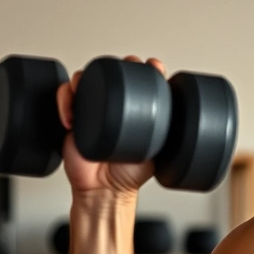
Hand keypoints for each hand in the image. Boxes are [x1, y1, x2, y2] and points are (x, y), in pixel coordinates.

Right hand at [56, 55, 164, 196]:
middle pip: (114, 73)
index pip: (142, 82)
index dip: (149, 70)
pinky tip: (72, 116)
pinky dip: (65, 99)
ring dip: (87, 76)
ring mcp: (93, 108)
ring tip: (90, 86)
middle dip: (120, 64)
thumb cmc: (129, 173)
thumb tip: (188, 126)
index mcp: (136, 111)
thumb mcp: (157, 152)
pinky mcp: (72, 115)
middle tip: (127, 66)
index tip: (155, 67)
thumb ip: (168, 136)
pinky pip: (65, 96)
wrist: (104, 189)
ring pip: (86, 78)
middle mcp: (114, 105)